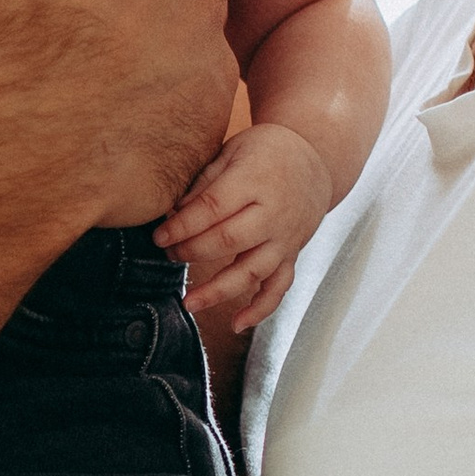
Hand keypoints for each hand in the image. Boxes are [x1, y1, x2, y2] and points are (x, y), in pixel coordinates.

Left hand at [157, 122, 331, 329]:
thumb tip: (172, 213)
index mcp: (255, 181)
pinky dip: (260, 309)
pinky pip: (279, 287)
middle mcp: (274, 214)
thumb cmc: (265, 152)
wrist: (315, 158)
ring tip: (189, 303)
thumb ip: (204, 182)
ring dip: (219, 291)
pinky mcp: (292, 255)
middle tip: (168, 256)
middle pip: (228, 241)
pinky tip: (236, 323)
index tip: (158, 236)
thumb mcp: (233, 152)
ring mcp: (286, 238)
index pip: (212, 208)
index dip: (182, 226)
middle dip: (192, 252)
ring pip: (252, 271)